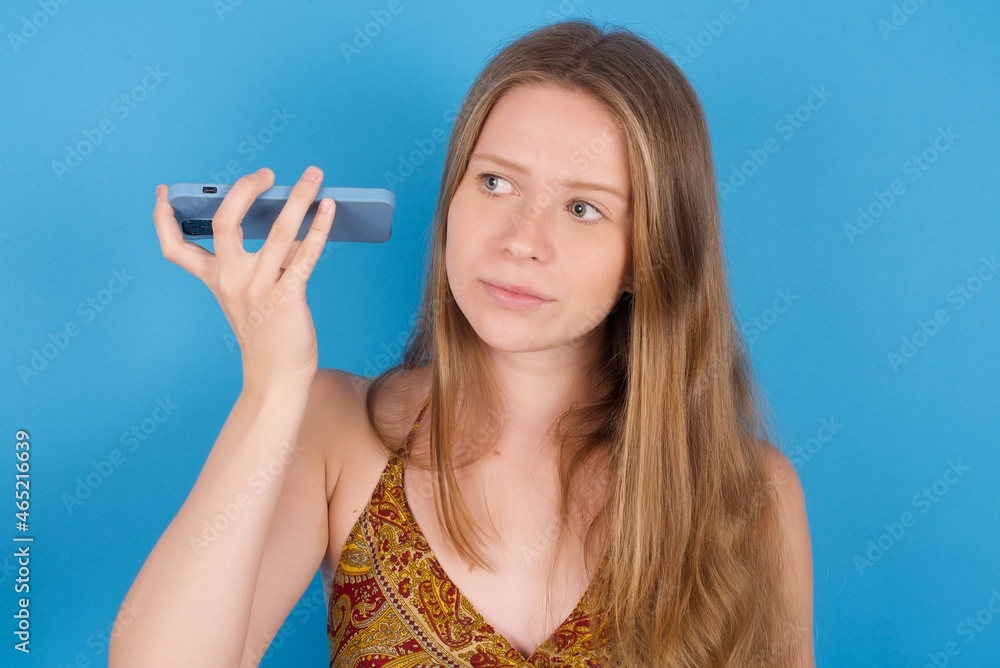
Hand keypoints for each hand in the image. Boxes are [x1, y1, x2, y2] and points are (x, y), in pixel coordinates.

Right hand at [152, 167, 335, 389]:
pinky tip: (328, 209)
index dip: (162, 219)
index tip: (161, 193)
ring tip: (314, 175)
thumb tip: (294, 225)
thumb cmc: (269, 333)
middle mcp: (231, 280)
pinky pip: (305, 255)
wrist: (278, 376)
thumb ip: (266, 261)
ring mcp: (258, 288)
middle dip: (244, 190)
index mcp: (216, 279)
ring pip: (277, 231)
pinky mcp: (287, 297)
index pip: (175, 248)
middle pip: (224, 223)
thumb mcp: (254, 294)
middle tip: (267, 172)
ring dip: (298, 197)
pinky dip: (319, 228)